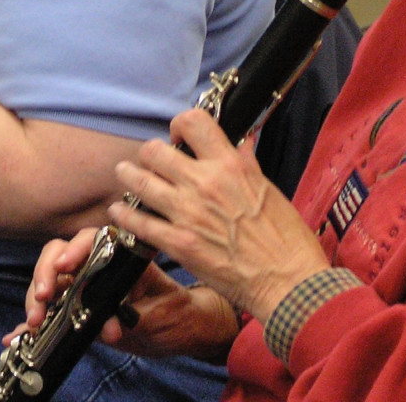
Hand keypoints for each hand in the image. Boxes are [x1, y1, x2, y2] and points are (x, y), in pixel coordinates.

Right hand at [9, 228, 239, 360]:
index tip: (65, 267)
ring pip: (50, 285)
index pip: (91, 241)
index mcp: (121, 257)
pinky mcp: (76, 312)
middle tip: (44, 299)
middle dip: (46, 275)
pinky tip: (13, 337)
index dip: (74, 251)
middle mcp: (97, 267)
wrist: (182, 330)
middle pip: (60, 258)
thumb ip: (136, 316)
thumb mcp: (162, 313)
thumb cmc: (178, 312)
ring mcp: (84, 289)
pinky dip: (31, 325)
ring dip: (36, 301)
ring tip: (34, 323)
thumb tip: (109, 326)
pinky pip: (50, 315)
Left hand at [108, 108, 329, 323]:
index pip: (194, 122)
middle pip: (156, 151)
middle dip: (151, 153)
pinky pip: (139, 223)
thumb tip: (242, 143)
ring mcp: (187, 214)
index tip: (180, 135)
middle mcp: (204, 184)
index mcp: (230, 166)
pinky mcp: (178, 244)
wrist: (287, 282)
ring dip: (130, 175)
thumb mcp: (269, 190)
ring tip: (125, 173)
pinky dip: (125, 215)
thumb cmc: (286, 238)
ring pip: (141, 181)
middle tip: (152, 160)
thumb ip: (247, 164)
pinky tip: (119, 211)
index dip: (181, 124)